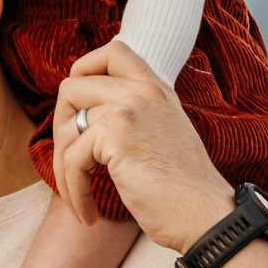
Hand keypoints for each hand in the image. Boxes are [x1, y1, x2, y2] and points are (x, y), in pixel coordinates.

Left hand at [53, 41, 233, 253]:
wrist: (206, 215)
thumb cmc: (183, 191)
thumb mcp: (163, 137)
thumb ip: (135, 118)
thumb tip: (86, 120)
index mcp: (156, 89)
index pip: (112, 51)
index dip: (83, 70)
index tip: (79, 109)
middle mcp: (143, 91)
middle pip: (72, 86)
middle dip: (60, 130)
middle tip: (72, 166)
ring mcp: (129, 108)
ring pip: (66, 128)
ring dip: (63, 171)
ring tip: (79, 201)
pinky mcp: (116, 134)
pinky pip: (71, 160)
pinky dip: (73, 192)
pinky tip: (87, 214)